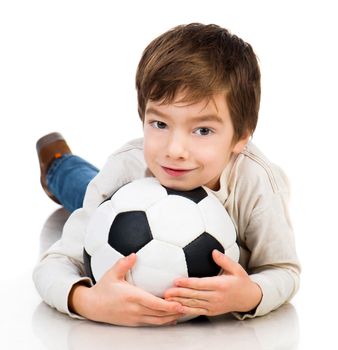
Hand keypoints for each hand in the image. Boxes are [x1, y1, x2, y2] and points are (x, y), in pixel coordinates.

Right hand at [69, 253, 183, 325]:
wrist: (92, 306)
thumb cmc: (103, 289)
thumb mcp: (112, 274)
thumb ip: (123, 264)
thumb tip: (134, 254)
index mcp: (132, 297)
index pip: (155, 304)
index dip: (169, 305)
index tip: (180, 304)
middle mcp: (135, 310)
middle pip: (159, 314)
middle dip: (175, 312)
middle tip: (188, 307)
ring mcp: (134, 318)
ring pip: (157, 321)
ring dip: (170, 318)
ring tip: (182, 312)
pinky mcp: (133, 322)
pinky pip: (151, 323)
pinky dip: (162, 321)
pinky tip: (169, 318)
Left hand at [164, 249, 261, 315]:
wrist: (249, 299)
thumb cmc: (241, 281)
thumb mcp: (236, 268)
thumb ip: (224, 260)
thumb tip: (213, 251)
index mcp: (221, 285)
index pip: (201, 284)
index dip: (188, 283)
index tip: (176, 280)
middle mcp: (217, 297)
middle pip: (194, 295)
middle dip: (179, 294)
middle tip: (167, 292)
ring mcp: (214, 306)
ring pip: (194, 304)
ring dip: (180, 302)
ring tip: (168, 300)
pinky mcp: (212, 311)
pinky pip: (197, 311)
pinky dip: (187, 310)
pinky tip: (178, 308)